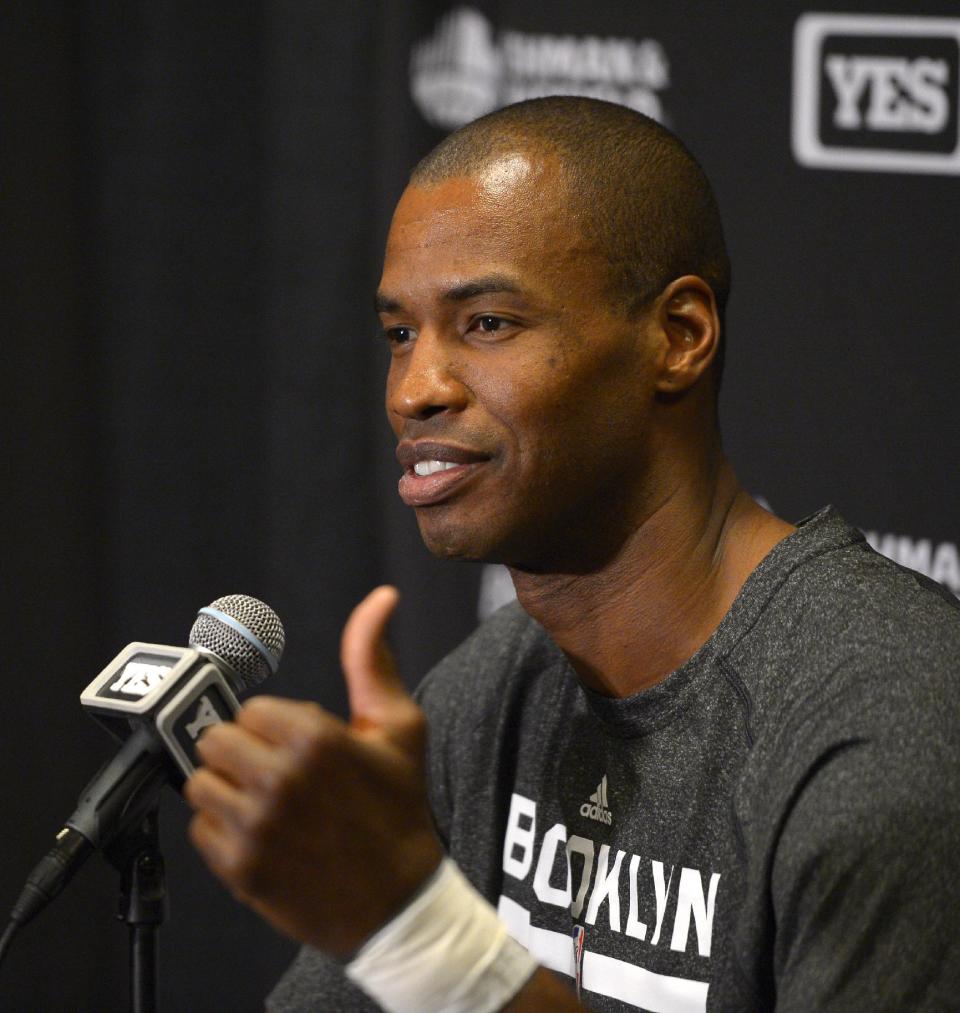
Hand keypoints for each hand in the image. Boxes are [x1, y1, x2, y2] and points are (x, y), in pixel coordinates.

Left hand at [184, 586, 442, 956]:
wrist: (398, 903)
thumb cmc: (399, 810)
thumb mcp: (400, 727)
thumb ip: (372, 658)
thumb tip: (379, 599)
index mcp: (316, 738)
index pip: (252, 709)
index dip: (275, 727)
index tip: (299, 748)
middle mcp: (279, 779)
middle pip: (216, 740)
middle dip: (245, 752)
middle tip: (278, 774)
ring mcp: (254, 826)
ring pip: (199, 782)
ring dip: (228, 789)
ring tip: (268, 804)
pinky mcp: (237, 868)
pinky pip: (199, 828)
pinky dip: (223, 831)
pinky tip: (263, 836)